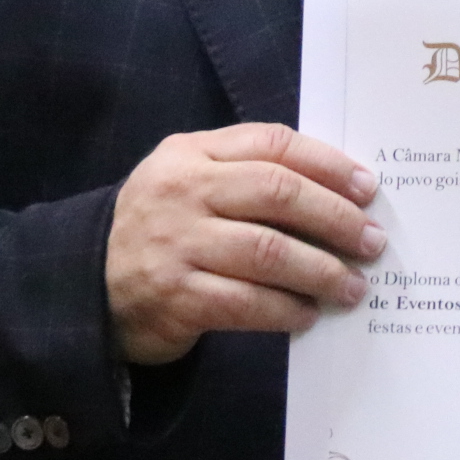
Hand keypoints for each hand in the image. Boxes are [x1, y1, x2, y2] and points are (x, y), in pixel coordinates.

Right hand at [105, 123, 382, 364]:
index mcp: (190, 153)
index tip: (368, 189)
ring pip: (269, 252)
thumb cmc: (162, 230)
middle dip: (336, 218)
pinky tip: (307, 315)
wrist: (87, 285)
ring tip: (352, 286)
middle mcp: (182, 192)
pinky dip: (285, 310)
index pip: (273, 144)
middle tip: (372, 241)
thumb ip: (248, 175)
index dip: (328, 165)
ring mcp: (176, 244)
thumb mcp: (189, 182)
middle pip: (278, 193)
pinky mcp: (175, 296)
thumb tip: (339, 196)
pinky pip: (247, 303)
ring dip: (321, 271)